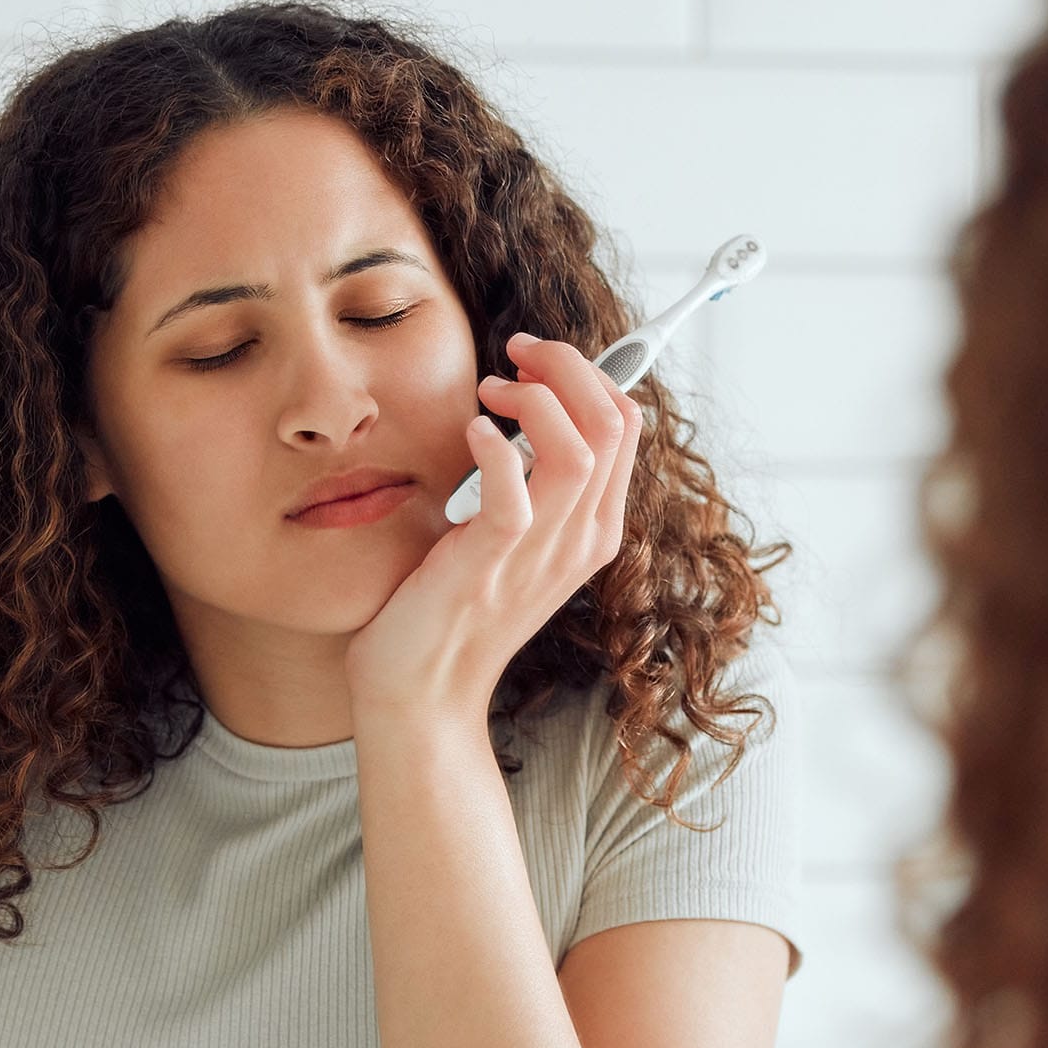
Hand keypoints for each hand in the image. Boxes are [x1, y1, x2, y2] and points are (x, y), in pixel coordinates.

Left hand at [345, 331, 641, 723]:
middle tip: (514, 356)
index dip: (585, 372)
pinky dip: (493, 446)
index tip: (531, 363)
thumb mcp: (514, 539)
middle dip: (567, 365)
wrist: (423, 691)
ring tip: (490, 393)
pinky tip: (470, 431)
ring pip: (580, 447)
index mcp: (595, 528)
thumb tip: (527, 407)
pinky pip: (515, 492)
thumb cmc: (455, 607)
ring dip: (536, 399)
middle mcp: (582, 539)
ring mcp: (543, 554)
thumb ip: (534, 483)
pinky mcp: (492, 563)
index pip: (625, 424)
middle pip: (613, 422)